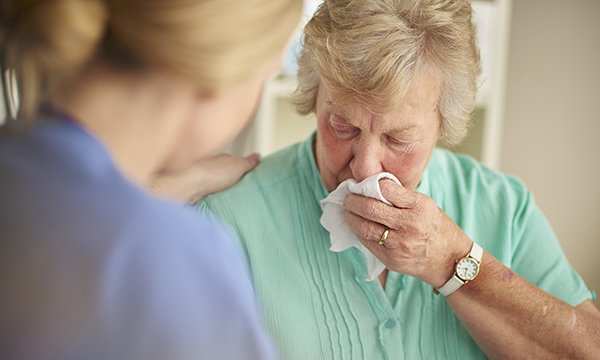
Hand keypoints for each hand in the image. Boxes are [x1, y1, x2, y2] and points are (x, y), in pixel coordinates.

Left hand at [148, 153, 259, 203]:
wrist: (191, 184)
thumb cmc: (214, 173)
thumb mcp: (238, 166)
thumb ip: (248, 162)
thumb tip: (257, 155)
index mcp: (224, 160)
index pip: (237, 164)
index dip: (244, 171)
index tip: (251, 179)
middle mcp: (213, 167)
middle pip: (226, 174)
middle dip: (233, 182)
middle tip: (244, 192)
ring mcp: (204, 178)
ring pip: (217, 184)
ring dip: (223, 189)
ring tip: (232, 199)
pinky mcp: (198, 189)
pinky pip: (209, 193)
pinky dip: (214, 196)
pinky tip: (218, 201)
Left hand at [343, 179, 471, 286]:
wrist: (450, 261)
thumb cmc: (436, 228)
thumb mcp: (426, 205)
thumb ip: (401, 197)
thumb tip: (372, 187)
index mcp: (419, 206)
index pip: (385, 189)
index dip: (368, 184)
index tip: (361, 184)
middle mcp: (409, 225)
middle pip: (370, 208)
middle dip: (353, 201)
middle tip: (347, 198)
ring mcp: (399, 244)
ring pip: (364, 227)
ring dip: (351, 217)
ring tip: (347, 211)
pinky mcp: (391, 259)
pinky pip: (367, 243)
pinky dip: (358, 232)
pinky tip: (356, 225)